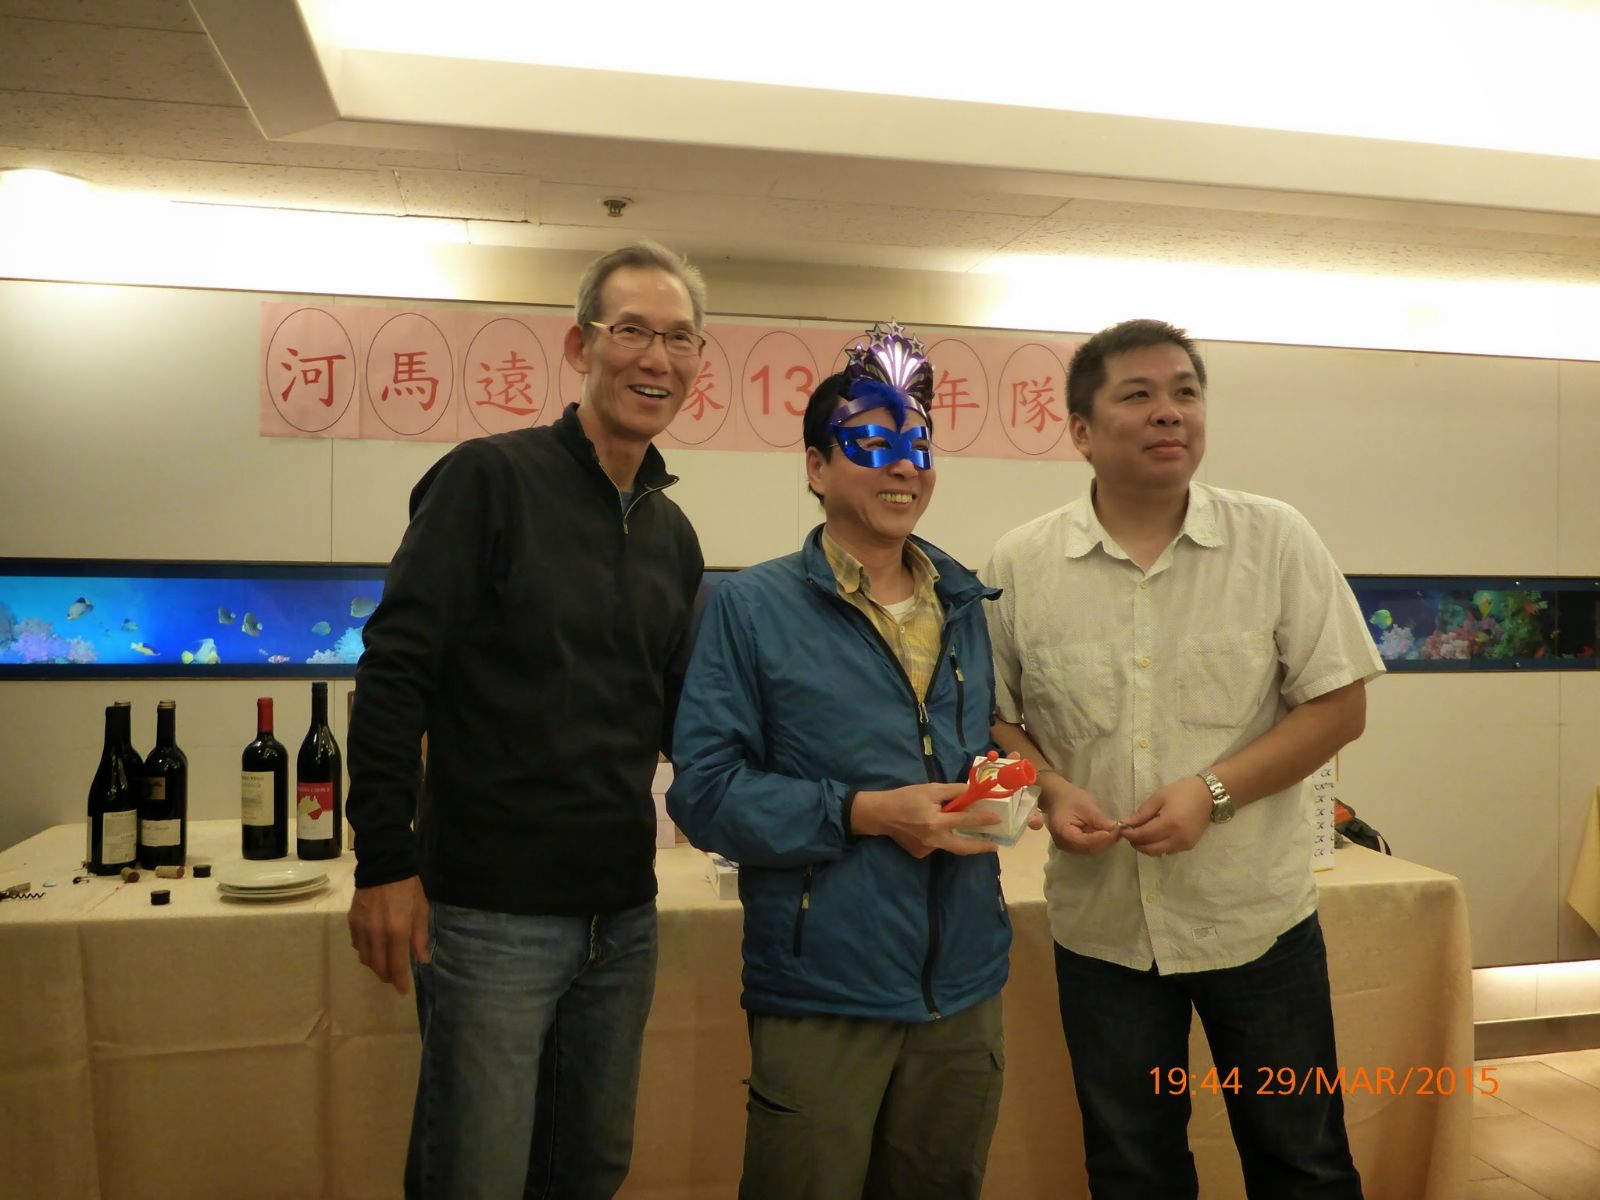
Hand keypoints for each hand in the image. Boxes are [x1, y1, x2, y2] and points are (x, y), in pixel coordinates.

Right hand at [348, 875, 430, 994]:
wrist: (384, 865)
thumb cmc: (408, 888)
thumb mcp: (421, 910)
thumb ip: (420, 937)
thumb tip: (422, 960)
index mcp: (397, 932)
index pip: (396, 966)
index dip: (399, 981)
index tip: (402, 990)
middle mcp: (377, 935)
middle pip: (378, 966)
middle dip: (387, 976)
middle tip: (394, 978)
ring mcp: (362, 929)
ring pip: (365, 959)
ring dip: (375, 965)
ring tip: (384, 964)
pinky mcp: (352, 922)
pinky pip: (357, 945)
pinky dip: (366, 951)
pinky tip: (373, 947)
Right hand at [851, 782, 1001, 857]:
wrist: (880, 814)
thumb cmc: (905, 798)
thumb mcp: (929, 789)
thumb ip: (952, 791)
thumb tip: (971, 791)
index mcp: (936, 822)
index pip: (965, 821)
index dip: (982, 819)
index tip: (997, 819)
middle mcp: (933, 840)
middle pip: (963, 848)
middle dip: (981, 847)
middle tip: (994, 846)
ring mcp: (926, 849)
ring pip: (949, 846)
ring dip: (959, 841)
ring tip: (969, 835)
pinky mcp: (920, 854)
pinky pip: (936, 846)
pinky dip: (940, 838)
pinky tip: (933, 830)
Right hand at [1037, 773, 1121, 853]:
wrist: (1057, 797)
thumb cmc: (1069, 798)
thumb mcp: (1085, 805)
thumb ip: (1098, 818)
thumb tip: (1114, 828)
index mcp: (1062, 833)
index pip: (1084, 841)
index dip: (1101, 838)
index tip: (1115, 831)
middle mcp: (1064, 844)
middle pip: (1088, 848)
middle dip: (1106, 841)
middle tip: (1120, 831)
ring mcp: (1068, 846)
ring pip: (1091, 849)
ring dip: (1105, 843)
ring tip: (1117, 832)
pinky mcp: (1074, 845)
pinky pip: (1089, 847)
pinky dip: (1100, 841)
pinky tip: (1109, 834)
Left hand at [1119, 775, 1213, 856]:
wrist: (1208, 796)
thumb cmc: (1182, 792)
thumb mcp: (1159, 797)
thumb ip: (1142, 813)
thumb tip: (1125, 823)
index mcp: (1170, 823)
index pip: (1143, 835)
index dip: (1129, 834)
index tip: (1121, 828)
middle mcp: (1178, 838)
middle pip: (1149, 849)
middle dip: (1135, 842)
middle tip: (1129, 832)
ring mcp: (1184, 844)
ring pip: (1157, 853)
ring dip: (1145, 846)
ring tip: (1140, 834)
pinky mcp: (1188, 847)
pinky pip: (1167, 851)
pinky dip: (1156, 846)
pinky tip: (1154, 836)